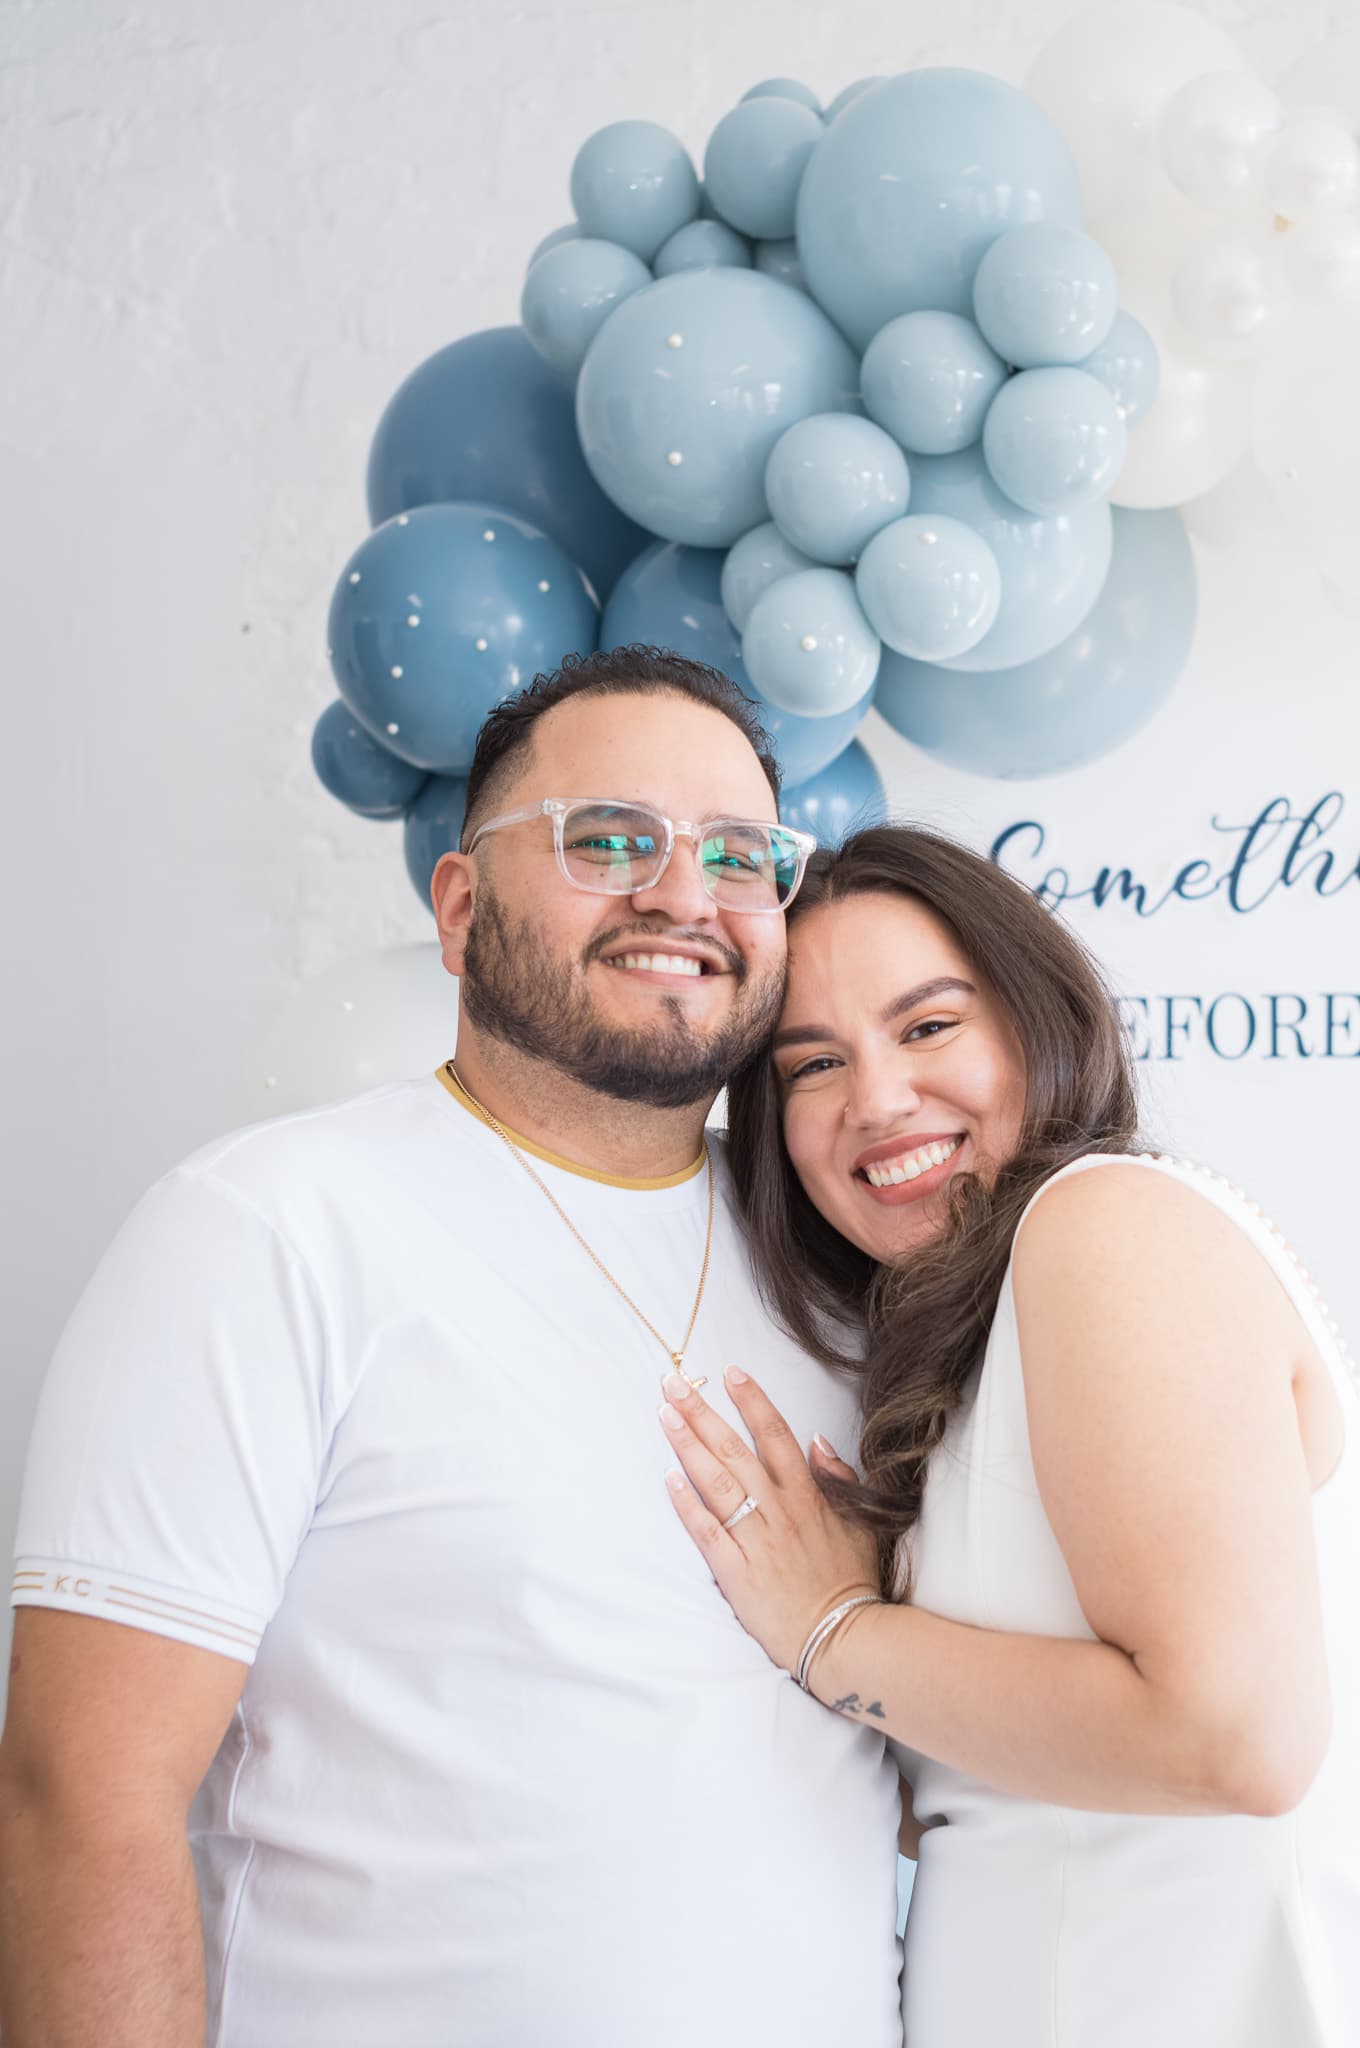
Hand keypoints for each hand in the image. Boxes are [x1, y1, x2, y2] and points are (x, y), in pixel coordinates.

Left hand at [659, 1365, 878, 1676]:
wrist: (844, 1637)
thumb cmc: (850, 1580)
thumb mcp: (859, 1521)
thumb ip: (838, 1478)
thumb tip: (817, 1440)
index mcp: (807, 1495)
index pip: (775, 1435)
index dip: (751, 1400)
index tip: (730, 1372)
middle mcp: (778, 1510)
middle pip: (734, 1450)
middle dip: (702, 1412)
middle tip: (673, 1383)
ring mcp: (756, 1540)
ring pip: (716, 1483)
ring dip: (688, 1446)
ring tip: (665, 1415)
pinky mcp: (736, 1572)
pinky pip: (707, 1532)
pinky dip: (687, 1505)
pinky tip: (668, 1479)